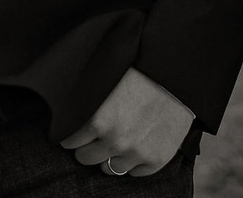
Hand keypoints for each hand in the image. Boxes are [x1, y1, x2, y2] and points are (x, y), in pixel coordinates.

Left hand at [60, 66, 193, 176]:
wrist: (180, 73)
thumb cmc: (142, 68)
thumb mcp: (108, 77)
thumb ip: (86, 97)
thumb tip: (62, 107)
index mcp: (98, 119)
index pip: (69, 141)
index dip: (72, 133)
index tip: (77, 127)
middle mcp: (115, 140)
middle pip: (85, 158)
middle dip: (89, 145)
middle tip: (99, 130)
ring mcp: (136, 153)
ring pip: (108, 169)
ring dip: (111, 154)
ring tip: (120, 135)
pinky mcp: (155, 160)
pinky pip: (133, 173)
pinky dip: (133, 160)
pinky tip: (137, 141)